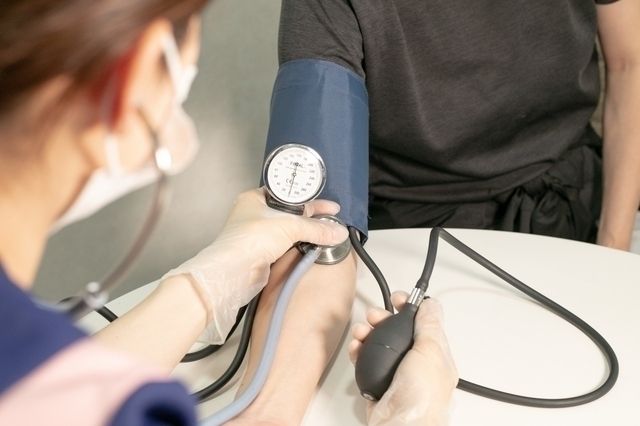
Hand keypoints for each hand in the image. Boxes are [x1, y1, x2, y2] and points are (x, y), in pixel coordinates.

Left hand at [162, 188, 347, 343]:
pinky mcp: (263, 253)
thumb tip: (339, 232)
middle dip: (311, 217)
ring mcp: (258, 235)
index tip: (329, 205)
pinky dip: (299, 246)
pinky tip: (314, 246)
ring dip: (306, 233)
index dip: (309, 198)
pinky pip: (286, 246)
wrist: (234, 272)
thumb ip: (316, 228)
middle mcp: (255, 214)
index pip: (288, 194)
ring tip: (328, 232)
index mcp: (256, 198)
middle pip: (290, 213)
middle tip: (332, 219)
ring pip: (289, 230)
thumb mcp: (289, 226)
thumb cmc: (252, 238)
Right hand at [349, 292, 457, 425]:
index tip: (397, 299)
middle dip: (384, 318)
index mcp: (434, 355)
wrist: (401, 425)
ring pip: (379, 343)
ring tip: (361, 331)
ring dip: (368, 332)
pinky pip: (365, 360)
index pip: (424, 323)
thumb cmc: (422, 396)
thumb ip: (428, 325)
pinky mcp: (377, 382)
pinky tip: (356, 347)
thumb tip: (430, 304)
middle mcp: (415, 363)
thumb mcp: (430, 351)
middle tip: (375, 316)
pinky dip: (358, 350)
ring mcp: (395, 373)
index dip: (411, 307)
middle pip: (398, 330)